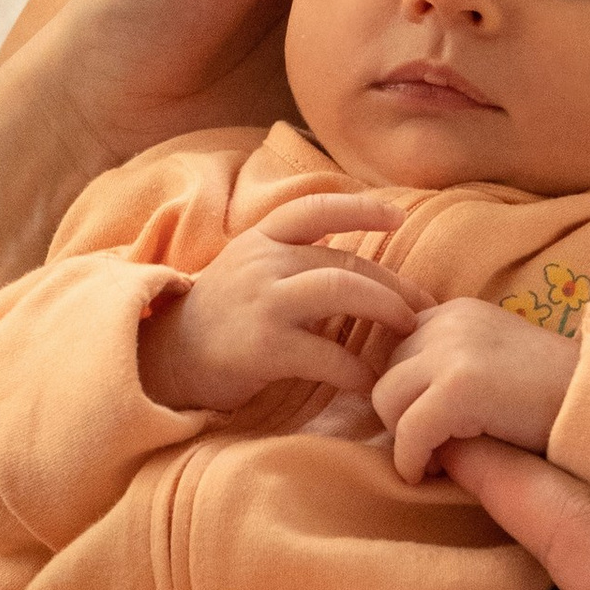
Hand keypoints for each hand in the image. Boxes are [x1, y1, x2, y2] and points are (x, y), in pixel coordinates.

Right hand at [142, 189, 420, 411]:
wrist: (166, 361)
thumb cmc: (222, 319)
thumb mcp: (250, 271)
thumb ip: (295, 261)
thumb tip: (362, 269)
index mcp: (261, 240)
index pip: (315, 208)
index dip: (360, 208)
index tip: (398, 217)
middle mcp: (262, 261)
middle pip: (346, 262)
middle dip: (394, 286)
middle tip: (423, 309)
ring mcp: (262, 302)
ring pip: (342, 290)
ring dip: (385, 309)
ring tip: (409, 332)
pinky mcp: (263, 348)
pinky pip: (326, 355)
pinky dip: (356, 370)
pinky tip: (370, 381)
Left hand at [370, 299, 577, 486]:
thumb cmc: (553, 399)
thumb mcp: (495, 365)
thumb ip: (450, 368)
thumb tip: (394, 409)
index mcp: (457, 312)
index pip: (395, 351)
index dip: (405, 395)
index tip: (427, 426)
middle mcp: (450, 320)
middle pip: (385, 374)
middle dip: (400, 417)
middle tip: (432, 449)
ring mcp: (453, 350)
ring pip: (386, 400)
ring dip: (404, 438)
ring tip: (437, 459)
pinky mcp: (459, 387)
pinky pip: (408, 431)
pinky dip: (412, 460)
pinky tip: (430, 474)